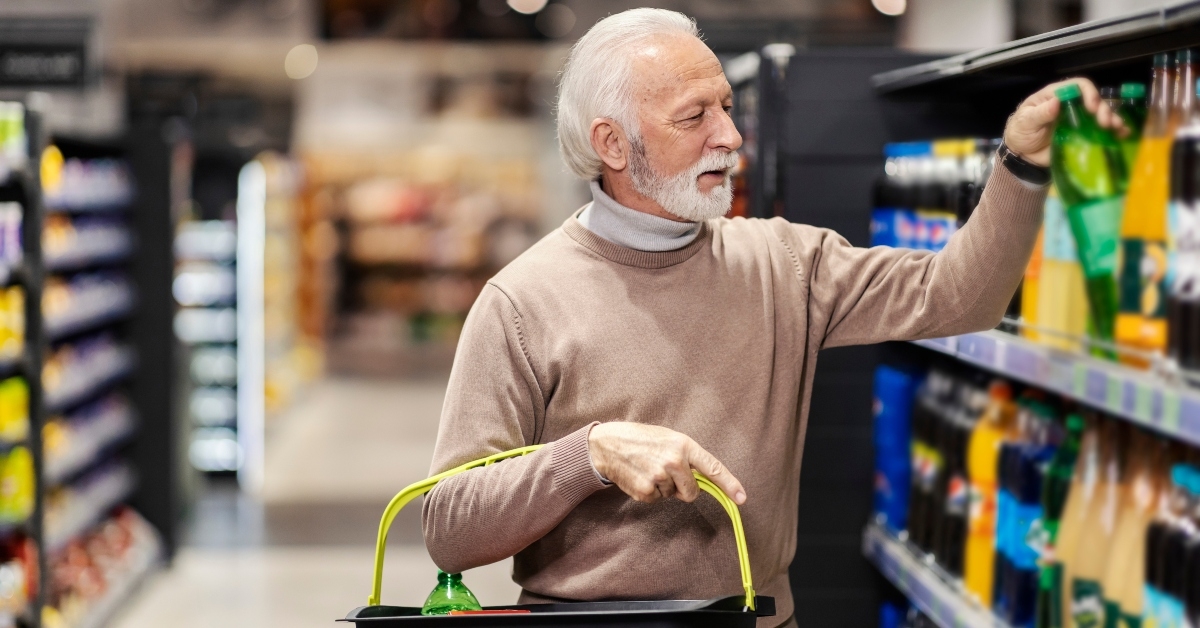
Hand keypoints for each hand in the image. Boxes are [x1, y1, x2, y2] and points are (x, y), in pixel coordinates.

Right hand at [588, 422, 746, 504]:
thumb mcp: (669, 439)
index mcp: (683, 445)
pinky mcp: (645, 491)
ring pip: (672, 496)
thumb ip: (687, 457)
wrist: (608, 444)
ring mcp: (659, 477)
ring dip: (663, 487)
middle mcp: (674, 461)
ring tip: (648, 468)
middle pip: (692, 491)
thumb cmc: (642, 439)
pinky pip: (656, 500)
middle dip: (684, 488)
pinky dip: (649, 492)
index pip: (713, 468)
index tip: (741, 498)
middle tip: (666, 472)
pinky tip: (639, 476)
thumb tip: (703, 481)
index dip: (730, 484)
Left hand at [1003, 77, 1125, 166]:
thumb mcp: (1025, 122)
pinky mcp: (1083, 135)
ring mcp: (1079, 120)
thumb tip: (1056, 102)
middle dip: (1102, 109)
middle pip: (1094, 100)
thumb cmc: (1020, 132)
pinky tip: (1121, 135)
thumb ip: (1040, 113)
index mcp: (1056, 96)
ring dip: (1112, 119)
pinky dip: (1113, 132)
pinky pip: (1100, 131)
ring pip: (1101, 114)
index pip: (1077, 86)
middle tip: (1104, 122)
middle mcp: (1071, 105)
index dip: (1088, 93)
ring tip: (1116, 129)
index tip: (1091, 107)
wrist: (1021, 155)